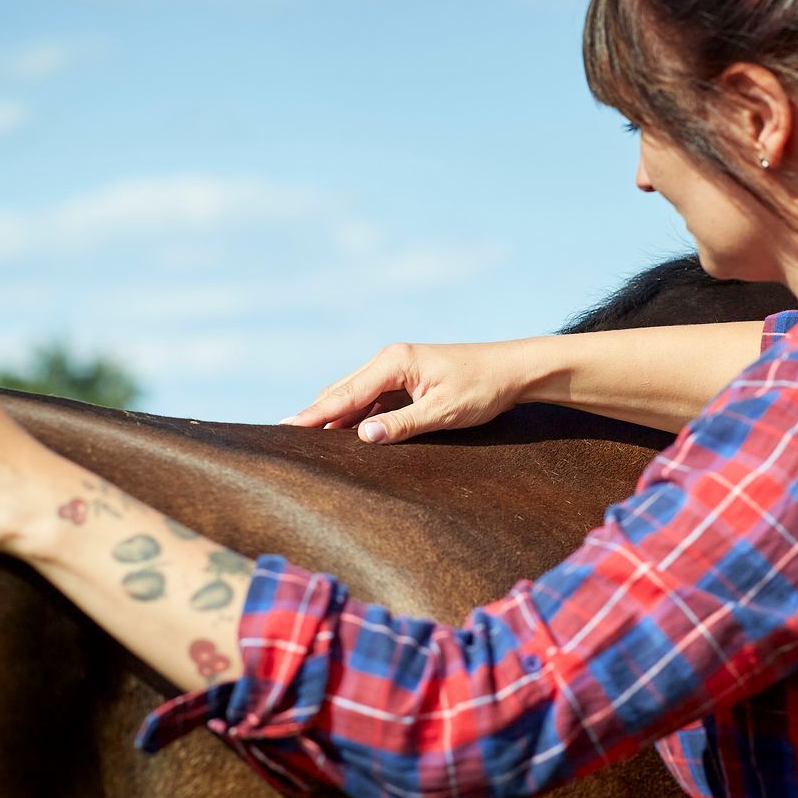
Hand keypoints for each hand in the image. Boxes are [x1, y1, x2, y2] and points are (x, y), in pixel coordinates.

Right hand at [279, 340, 530, 443]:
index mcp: (395, 361)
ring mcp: (398, 369)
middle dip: (315, 413)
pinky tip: (343, 432)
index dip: (315, 413)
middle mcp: (391, 360)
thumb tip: (363, 437)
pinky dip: (355, 414)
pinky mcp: (407, 379)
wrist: (513, 370)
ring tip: (304, 438)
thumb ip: (403, 425)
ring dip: (334, 415)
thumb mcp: (444, 411)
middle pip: (343, 391)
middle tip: (284, 436)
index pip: (346, 393)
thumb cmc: (483, 388)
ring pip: (355, 394)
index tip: (286, 427)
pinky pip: (372, 398)